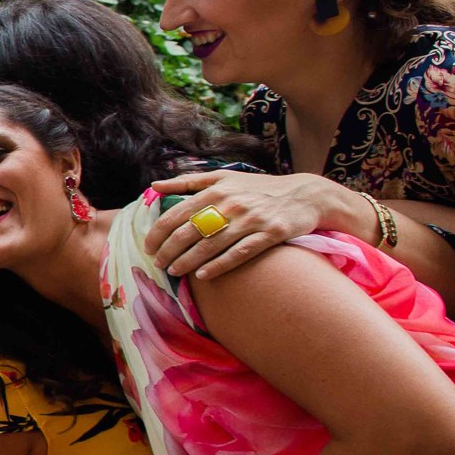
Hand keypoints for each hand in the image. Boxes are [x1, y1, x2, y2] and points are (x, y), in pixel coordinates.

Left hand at [143, 170, 354, 279]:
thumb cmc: (259, 188)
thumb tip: (153, 186)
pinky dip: (219, 265)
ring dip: (188, 261)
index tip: (148, 247)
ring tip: (173, 272)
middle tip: (158, 263)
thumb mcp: (224, 178)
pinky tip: (203, 276)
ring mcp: (251, 220)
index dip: (158, 233)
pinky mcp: (270, 234)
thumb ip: (187, 182)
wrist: (306, 195)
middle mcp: (231, 204)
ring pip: (211, 245)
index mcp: (216, 190)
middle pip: (189, 232)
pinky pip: (239, 253)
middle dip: (168, 250)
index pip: (176, 214)